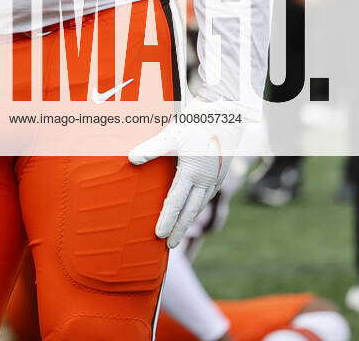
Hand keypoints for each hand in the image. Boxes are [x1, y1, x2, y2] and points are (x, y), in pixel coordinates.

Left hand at [128, 102, 243, 247]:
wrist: (228, 113)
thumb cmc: (198, 122)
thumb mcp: (172, 134)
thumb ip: (151, 148)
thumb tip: (131, 158)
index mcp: (192, 173)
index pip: (176, 203)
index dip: (167, 220)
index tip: (159, 236)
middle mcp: (206, 180)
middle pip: (190, 210)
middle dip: (179, 229)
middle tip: (169, 245)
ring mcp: (216, 177)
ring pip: (200, 204)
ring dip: (189, 218)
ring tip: (180, 230)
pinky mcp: (221, 171)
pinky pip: (208, 194)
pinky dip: (199, 205)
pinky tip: (195, 206)